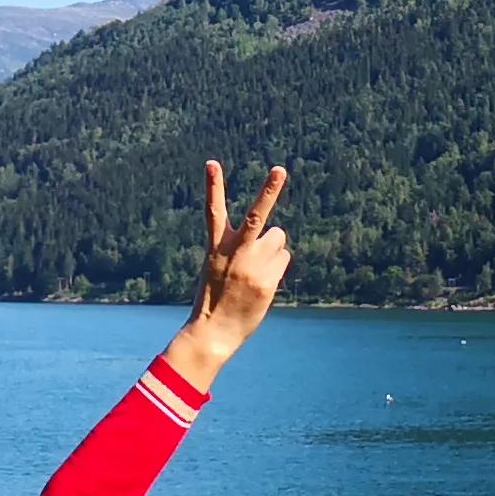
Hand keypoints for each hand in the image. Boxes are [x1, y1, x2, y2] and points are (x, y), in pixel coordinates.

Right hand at [165, 161, 289, 385]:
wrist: (214, 332)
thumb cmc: (216, 298)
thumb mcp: (218, 267)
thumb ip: (243, 248)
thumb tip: (277, 237)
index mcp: (216, 247)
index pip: (213, 210)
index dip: (213, 185)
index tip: (211, 162)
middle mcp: (235, 253)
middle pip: (257, 215)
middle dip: (269, 190)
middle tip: (279, 169)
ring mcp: (252, 267)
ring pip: (278, 238)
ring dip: (273, 248)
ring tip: (257, 269)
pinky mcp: (267, 281)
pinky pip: (283, 260)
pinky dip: (276, 267)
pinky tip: (262, 284)